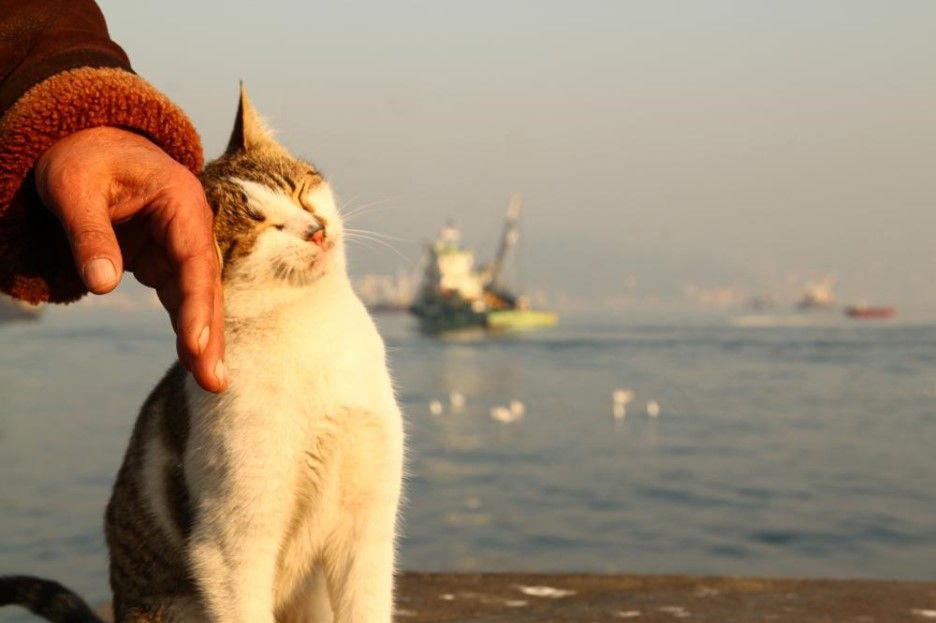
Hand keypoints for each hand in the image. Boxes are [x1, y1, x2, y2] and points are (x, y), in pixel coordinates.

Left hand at [35, 126, 225, 391]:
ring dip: (205, 339)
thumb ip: (88, 234)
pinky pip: (182, 300)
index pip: (194, 258)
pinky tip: (196, 361)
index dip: (197, 302)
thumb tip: (103, 285)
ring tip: (212, 381)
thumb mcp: (72, 187)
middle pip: (206, 285)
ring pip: (199, 298)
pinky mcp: (167, 262)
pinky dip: (188, 329)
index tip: (196, 342)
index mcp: (180, 201)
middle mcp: (192, 227)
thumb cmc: (83, 159)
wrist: (91, 144)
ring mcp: (182, 247)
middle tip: (214, 379)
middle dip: (211, 333)